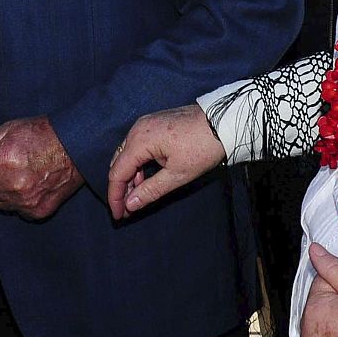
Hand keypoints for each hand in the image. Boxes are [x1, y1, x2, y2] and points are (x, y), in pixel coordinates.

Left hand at [0, 116, 82, 220]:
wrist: (78, 147)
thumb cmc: (41, 134)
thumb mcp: (7, 131)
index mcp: (4, 161)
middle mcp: (14, 185)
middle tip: (8, 165)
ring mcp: (27, 201)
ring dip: (3, 192)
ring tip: (21, 174)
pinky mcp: (38, 212)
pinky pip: (16, 211)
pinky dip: (19, 202)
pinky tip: (32, 185)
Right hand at [106, 104, 226, 219]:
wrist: (223, 121)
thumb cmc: (202, 148)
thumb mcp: (177, 175)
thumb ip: (150, 190)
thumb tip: (129, 205)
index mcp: (139, 140)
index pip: (117, 172)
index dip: (114, 196)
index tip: (118, 215)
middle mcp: (137, 129)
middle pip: (118, 162)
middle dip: (120, 187)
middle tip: (126, 209)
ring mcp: (145, 124)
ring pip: (127, 154)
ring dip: (129, 176)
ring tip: (137, 196)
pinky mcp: (154, 123)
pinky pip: (137, 145)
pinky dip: (137, 163)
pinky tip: (145, 177)